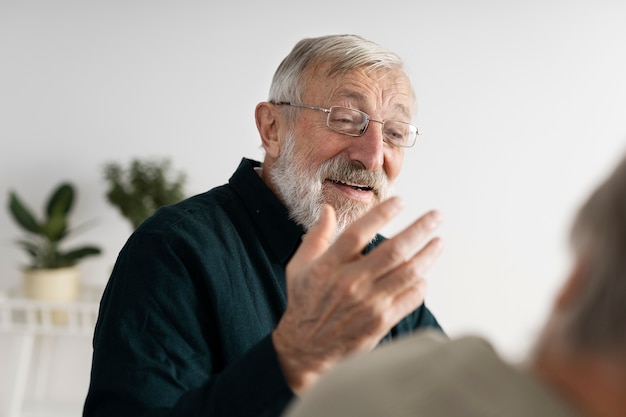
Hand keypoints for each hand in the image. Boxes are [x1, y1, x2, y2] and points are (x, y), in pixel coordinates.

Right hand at [272, 196, 443, 393]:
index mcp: (330, 265)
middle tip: (436, 217)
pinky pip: (409, 298)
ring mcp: (368, 303)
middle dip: (419, 230)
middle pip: (393, 250)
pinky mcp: (381, 322)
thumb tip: (328, 209)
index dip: (382, 213)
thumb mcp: (300, 266)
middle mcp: (351, 282)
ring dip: (427, 255)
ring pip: (408, 273)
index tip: (401, 201)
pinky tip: (424, 275)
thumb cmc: (305, 304)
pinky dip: (421, 285)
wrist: (306, 349)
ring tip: (438, 242)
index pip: (359, 232)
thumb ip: (316, 236)